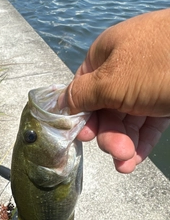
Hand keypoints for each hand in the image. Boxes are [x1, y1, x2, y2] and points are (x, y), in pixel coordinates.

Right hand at [59, 9, 169, 172]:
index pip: (84, 89)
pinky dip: (140, 142)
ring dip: (123, 143)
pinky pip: (147, 124)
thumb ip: (82, 94)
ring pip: (127, 120)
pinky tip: (134, 160)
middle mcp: (124, 70)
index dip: (82, 115)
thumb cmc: (156, 65)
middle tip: (114, 152)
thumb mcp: (111, 80)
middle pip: (106, 109)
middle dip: (108, 134)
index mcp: (105, 56)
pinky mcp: (165, 101)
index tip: (83, 137)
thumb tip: (59, 104)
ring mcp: (146, 86)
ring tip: (125, 163)